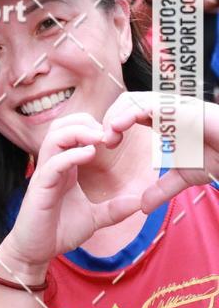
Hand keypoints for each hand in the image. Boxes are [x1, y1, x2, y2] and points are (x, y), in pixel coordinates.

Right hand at [0, 113, 142, 272]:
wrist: (35, 252)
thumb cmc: (59, 231)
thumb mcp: (94, 218)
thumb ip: (114, 209)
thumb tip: (139, 203)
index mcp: (64, 167)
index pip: (71, 131)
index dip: (91, 126)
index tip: (114, 135)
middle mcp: (52, 165)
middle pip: (60, 126)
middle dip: (84, 121)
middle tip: (106, 131)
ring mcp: (45, 174)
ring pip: (54, 138)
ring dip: (77, 131)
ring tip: (98, 137)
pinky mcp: (40, 188)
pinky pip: (53, 164)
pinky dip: (71, 155)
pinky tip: (89, 154)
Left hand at [102, 90, 218, 212]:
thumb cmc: (218, 157)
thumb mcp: (184, 177)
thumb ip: (162, 189)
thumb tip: (142, 208)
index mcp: (162, 119)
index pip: (127, 112)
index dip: (113, 125)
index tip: (105, 145)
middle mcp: (164, 108)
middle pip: (124, 102)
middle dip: (108, 119)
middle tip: (101, 142)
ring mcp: (171, 105)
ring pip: (131, 100)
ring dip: (114, 116)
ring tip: (108, 138)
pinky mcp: (178, 107)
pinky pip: (145, 104)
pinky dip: (128, 114)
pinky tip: (118, 129)